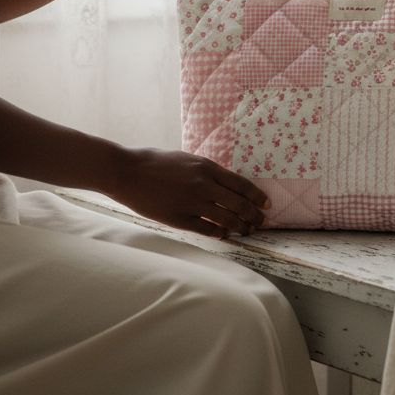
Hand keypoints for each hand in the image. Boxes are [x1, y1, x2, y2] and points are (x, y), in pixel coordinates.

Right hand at [114, 148, 270, 238]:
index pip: (241, 185)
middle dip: (254, 215)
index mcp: (206, 167)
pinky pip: (207, 230)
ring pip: (226, 220)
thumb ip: (206, 171)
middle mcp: (204, 185)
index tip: (266, 203)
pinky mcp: (180, 219)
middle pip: (239, 204)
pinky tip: (224, 235)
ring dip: (240, 227)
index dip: (257, 196)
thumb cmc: (155, 162)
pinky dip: (219, 233)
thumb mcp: (186, 159)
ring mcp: (192, 203)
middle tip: (261, 221)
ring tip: (247, 231)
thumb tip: (224, 183)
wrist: (128, 172)